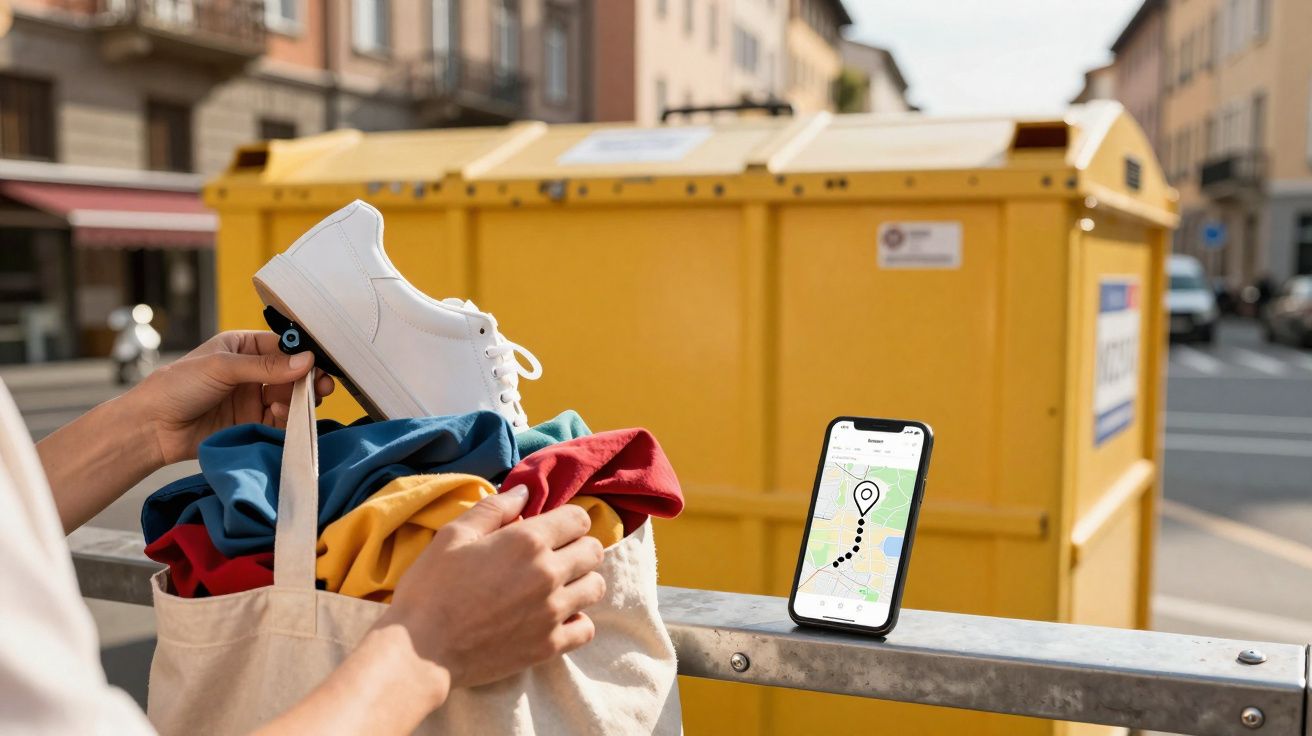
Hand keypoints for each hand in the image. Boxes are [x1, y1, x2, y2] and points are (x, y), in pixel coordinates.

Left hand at [133, 330, 335, 466]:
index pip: (283, 347)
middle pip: (292, 375)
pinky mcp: (252, 424)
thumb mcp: (222, 367)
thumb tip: (306, 361)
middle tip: (322, 387)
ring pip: (290, 398)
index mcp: (242, 348)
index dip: (303, 355)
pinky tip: (279, 415)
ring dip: (298, 401)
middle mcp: (251, 373)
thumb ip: (266, 366)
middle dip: (308, 380)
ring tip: (293, 404)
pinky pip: (280, 421)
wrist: (153, 428)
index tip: (319, 364)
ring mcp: (252, 399)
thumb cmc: (176, 386)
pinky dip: (286, 419)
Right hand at [375, 486, 606, 690]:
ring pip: (595, 588)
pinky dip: (577, 620)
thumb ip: (494, 508)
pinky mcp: (549, 646)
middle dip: (578, 548)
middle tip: (555, 556)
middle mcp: (548, 574)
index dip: (567, 521)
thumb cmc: (430, 588)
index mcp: (527, 541)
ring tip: (557, 586)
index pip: (579, 519)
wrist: (421, 651)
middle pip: (593, 551)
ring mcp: (552, 612)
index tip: (552, 530)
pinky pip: (587, 628)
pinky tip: (555, 618)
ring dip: (581, 582)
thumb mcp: (453, 535)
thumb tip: (525, 493)